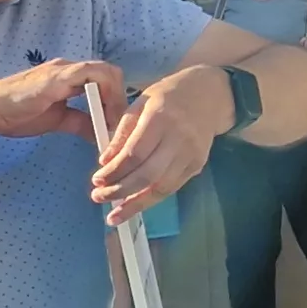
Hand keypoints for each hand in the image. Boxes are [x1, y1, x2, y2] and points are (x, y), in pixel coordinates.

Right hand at [0, 59, 125, 147]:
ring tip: (115, 123)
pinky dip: (104, 95)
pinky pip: (93, 76)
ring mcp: (64, 69)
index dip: (115, 98)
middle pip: (110, 72)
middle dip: (120, 98)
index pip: (103, 78)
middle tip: (120, 125)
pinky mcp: (59, 76)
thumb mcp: (57, 120)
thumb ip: (80, 122)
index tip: (117, 123)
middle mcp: (69, 67)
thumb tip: (100, 133)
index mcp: (69, 75)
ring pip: (105, 71)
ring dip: (116, 97)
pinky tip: (104, 116)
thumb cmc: (17, 114)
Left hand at [92, 68, 225, 216]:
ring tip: (114, 213)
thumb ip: (122, 133)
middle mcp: (178, 138)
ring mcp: (191, 154)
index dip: (114, 171)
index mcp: (160, 117)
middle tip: (98, 197)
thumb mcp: (139, 103)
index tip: (96, 180)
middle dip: (120, 191)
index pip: (134, 153)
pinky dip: (151, 198)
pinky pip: (171, 188)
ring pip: (161, 187)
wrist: (209, 94)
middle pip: (147, 174)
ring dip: (135, 203)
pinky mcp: (197, 165)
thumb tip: (105, 161)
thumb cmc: (168, 96)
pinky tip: (134, 204)